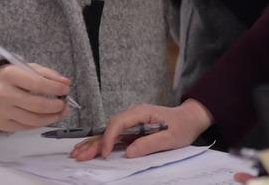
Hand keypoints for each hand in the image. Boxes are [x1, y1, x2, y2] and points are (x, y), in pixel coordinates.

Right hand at [0, 63, 71, 132]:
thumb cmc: (9, 78)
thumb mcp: (26, 68)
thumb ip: (47, 74)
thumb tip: (65, 83)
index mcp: (9, 75)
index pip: (37, 84)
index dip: (55, 88)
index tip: (67, 89)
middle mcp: (3, 94)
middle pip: (36, 105)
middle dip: (56, 106)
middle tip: (65, 105)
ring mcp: (0, 111)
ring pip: (33, 120)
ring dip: (51, 118)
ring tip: (61, 113)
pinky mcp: (0, 124)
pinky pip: (26, 127)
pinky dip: (40, 123)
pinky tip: (47, 118)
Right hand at [70, 98, 213, 160]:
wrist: (190, 119)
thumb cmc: (183, 126)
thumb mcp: (171, 137)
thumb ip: (150, 143)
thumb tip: (129, 151)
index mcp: (142, 113)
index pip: (119, 123)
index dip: (109, 138)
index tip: (105, 153)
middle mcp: (134, 115)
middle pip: (109, 127)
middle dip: (94, 142)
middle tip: (80, 155)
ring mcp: (132, 121)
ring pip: (108, 132)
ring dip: (94, 143)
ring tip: (78, 153)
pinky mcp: (132, 129)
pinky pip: (114, 136)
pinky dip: (102, 143)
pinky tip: (90, 148)